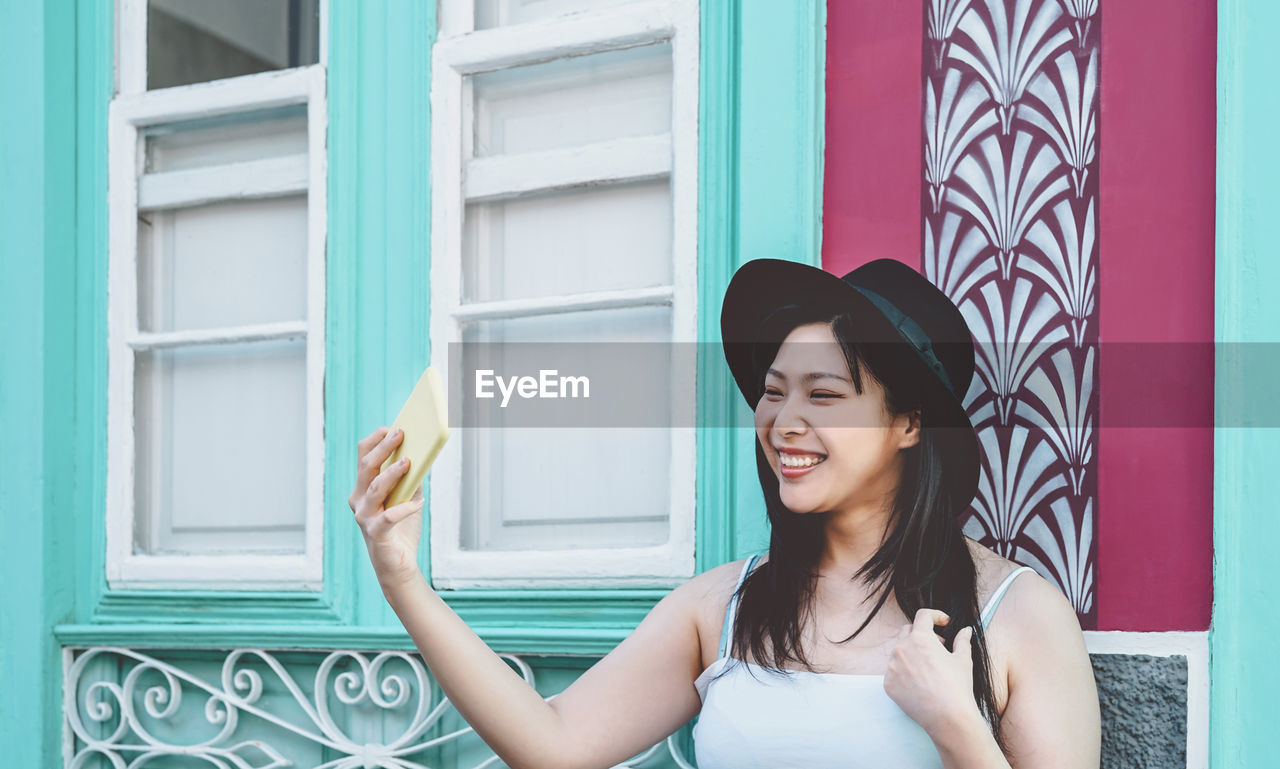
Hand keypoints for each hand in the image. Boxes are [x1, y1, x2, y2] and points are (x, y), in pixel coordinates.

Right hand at [348, 425, 424, 588]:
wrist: (397, 565)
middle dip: (384, 448)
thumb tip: (423, 452)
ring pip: (375, 488)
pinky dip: (405, 508)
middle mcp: (358, 500)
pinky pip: (388, 517)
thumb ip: (410, 477)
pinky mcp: (376, 533)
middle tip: (401, 434)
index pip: (363, 456)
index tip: (392, 426)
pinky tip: (420, 502)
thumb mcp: (407, 497)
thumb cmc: (401, 528)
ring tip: (409, 462)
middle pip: (367, 467)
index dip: (376, 439)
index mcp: (363, 488)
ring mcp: (364, 516)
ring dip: (392, 473)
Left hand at [882, 608, 980, 737]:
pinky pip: (894, 671)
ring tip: (930, 667)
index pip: (923, 616)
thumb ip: (962, 641)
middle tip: (938, 646)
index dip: (935, 616)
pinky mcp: (888, 683)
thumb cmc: (957, 687)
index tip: (943, 622)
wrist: (947, 717)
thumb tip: (966, 630)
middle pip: (908, 631)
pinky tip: (920, 682)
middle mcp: (902, 649)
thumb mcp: (963, 660)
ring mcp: (892, 666)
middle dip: (923, 634)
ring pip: (899, 651)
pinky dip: (905, 671)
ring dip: (913, 653)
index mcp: (920, 638)